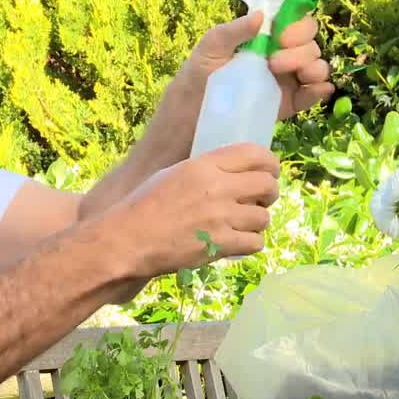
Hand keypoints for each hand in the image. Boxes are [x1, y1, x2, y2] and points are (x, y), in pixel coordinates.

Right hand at [105, 143, 280, 279]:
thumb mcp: (175, 173)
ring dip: (258, 222)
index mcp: (204, 165)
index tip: (269, 172)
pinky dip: (251, 243)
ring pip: (264, 217)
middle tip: (260, 201)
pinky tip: (239, 242)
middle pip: (267, 185)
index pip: (255, 154)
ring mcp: (220, 217)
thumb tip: (233, 173)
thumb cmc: (145, 204)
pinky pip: (255, 243)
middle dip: (269, 193)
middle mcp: (217, 188)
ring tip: (244, 225)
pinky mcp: (220, 245)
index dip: (269, 163)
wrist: (129, 238)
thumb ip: (206, 171)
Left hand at [174, 12, 333, 119]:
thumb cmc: (194, 83)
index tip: (281, 35)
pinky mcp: (286, 106)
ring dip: (314, 67)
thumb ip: (231, 32)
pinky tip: (318, 90)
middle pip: (308, 44)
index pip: (292, 23)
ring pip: (315, 68)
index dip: (296, 25)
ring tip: (299, 76)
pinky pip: (311, 96)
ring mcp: (283, 82)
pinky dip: (320, 91)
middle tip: (275, 62)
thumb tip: (260, 15)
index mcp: (261, 39)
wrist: (187, 125)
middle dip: (301, 49)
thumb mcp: (208, 51)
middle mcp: (277, 57)